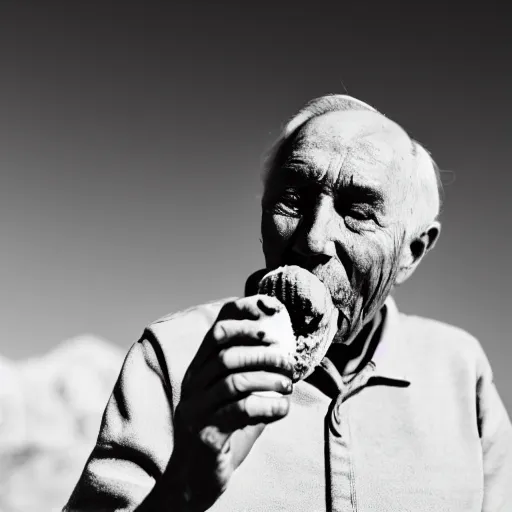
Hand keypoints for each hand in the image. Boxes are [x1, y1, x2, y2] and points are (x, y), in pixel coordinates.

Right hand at [168, 295, 294, 510]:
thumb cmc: (221, 431)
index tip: (272, 308)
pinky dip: (268, 406)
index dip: (243, 313)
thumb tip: (287, 357)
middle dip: (261, 350)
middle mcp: (194, 384)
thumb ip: (253, 377)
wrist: (192, 479)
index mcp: (200, 369)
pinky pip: (240, 411)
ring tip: (287, 384)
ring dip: (268, 378)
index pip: (217, 329)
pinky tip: (282, 409)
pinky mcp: (206, 434)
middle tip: (286, 360)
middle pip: (225, 352)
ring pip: (234, 380)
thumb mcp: (234, 398)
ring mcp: (197, 409)